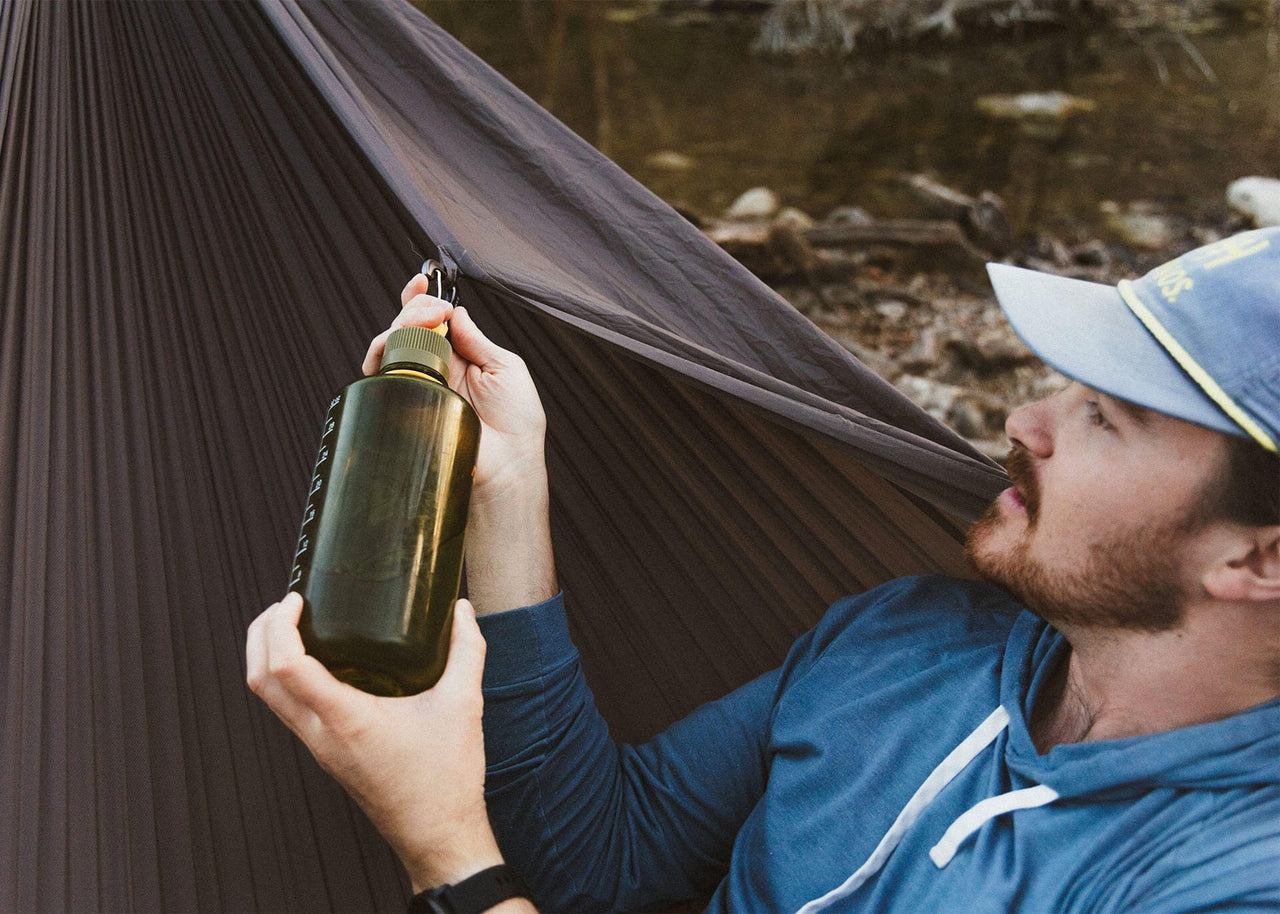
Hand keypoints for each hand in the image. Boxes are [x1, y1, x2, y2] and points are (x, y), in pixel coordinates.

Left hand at [246, 593, 502, 891]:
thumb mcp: (464, 704)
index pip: (287, 668)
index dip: (280, 626)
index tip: (296, 599)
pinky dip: (285, 677)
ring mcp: (319, 747)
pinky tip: (319, 660)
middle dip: (261, 634)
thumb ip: (466, 650)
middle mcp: (321, 735)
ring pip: (268, 698)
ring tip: (294, 624)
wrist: (437, 835)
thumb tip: (462, 609)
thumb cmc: (446, 778)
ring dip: (267, 656)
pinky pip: (288, 710)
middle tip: (285, 602)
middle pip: (260, 681)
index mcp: (347, 720)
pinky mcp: (326, 753)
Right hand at [364, 275, 547, 496]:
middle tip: (430, 311)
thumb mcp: (506, 367)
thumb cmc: (517, 424)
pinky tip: (391, 349)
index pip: (436, 320)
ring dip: (397, 326)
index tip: (423, 280)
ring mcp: (420, 385)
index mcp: (463, 356)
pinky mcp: (406, 404)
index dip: (424, 298)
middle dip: (414, 308)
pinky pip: (382, 375)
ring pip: (391, 345)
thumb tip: (455, 311)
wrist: (508, 467)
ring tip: (418, 327)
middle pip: (409, 326)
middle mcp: (438, 369)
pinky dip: (378, 355)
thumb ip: (476, 338)